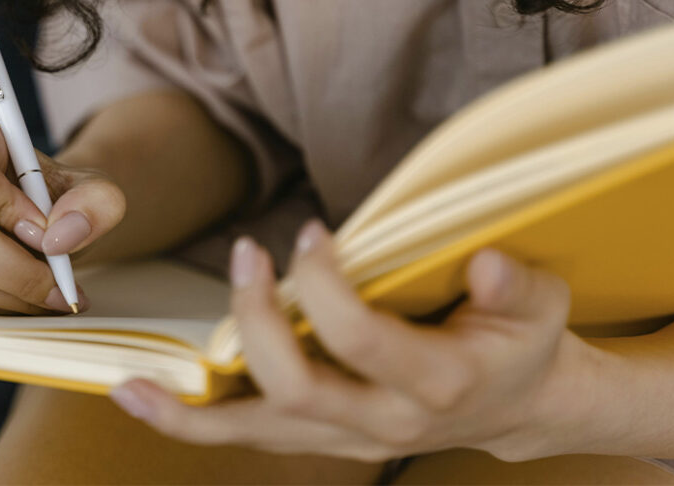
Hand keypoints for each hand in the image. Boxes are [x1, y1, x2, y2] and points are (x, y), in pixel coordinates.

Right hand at [0, 119, 124, 314]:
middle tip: (61, 289)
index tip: (47, 232)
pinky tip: (26, 299)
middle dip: (18, 272)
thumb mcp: (95, 191)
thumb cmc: (64, 198)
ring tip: (53, 297)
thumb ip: (95, 203)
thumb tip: (62, 236)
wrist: (48, 221)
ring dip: (12, 297)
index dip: (5, 210)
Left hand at [110, 221, 593, 461]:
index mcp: (439, 384)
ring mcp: (348, 438)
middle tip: (247, 254)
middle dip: (258, 318)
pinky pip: (250, 436)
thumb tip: (484, 265)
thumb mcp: (540, 305)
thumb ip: (515, 286)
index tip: (312, 234)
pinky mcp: (321, 436)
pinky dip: (193, 422)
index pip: (363, 341)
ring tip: (134, 382)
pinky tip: (145, 399)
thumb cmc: (520, 343)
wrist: (515, 404)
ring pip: (259, 430)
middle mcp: (385, 423)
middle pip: (298, 387)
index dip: (326, 287)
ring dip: (195, 405)